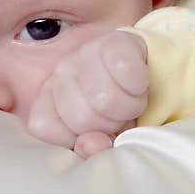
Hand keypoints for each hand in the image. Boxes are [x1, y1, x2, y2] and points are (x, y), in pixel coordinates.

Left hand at [26, 30, 148, 158]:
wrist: (150, 73)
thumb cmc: (117, 114)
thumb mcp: (101, 140)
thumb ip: (90, 151)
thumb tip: (90, 145)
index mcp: (48, 100)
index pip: (44, 127)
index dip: (77, 139)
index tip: (96, 134)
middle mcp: (61, 73)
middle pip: (81, 118)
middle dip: (109, 125)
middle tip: (118, 116)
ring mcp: (85, 54)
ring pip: (105, 98)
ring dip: (128, 108)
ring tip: (129, 101)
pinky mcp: (115, 42)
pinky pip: (126, 72)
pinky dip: (138, 85)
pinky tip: (138, 84)